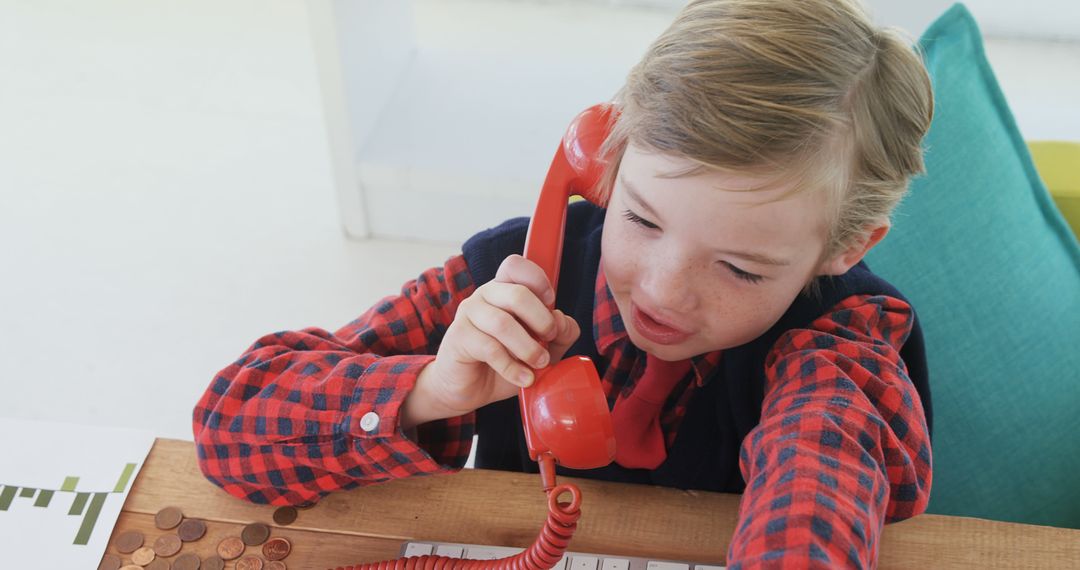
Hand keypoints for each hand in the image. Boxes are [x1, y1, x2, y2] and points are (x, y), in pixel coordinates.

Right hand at [401, 255, 579, 428]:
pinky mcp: (458, 337)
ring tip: (539, 364)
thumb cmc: (505, 362)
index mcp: (504, 289)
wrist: (469, 388)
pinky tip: (524, 378)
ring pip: (503, 323)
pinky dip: (513, 367)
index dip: (538, 280)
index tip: (550, 304)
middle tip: (549, 339)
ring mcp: (468, 314)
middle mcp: (485, 295)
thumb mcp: (543, 348)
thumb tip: (561, 320)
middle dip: (542, 320)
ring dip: (528, 347)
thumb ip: (561, 333)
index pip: (516, 265)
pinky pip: (490, 349)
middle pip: (517, 294)